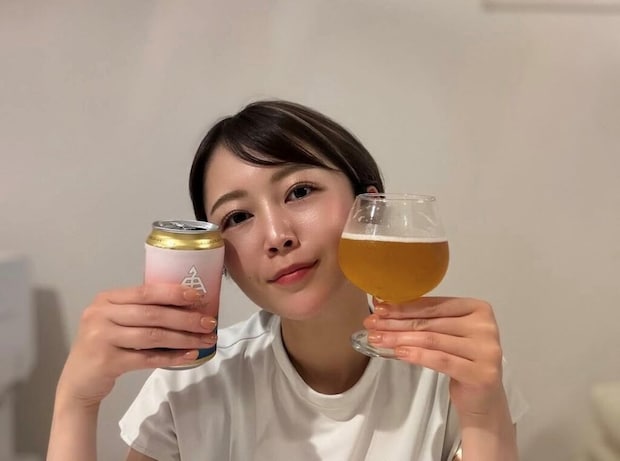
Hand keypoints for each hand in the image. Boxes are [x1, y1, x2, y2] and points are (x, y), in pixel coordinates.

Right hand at [56, 284, 217, 407]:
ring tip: (205, 340)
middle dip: (185, 318)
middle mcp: (101, 315)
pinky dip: (171, 357)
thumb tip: (188, 306)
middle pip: (152, 314)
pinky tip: (189, 356)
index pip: (145, 291)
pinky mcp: (107, 362)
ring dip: (183, 338)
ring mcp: (101, 338)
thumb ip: (141, 311)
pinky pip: (147, 358)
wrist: (78, 382)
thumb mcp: (116, 321)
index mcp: (107, 299)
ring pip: (152, 336)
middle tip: (209, 322)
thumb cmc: (105, 345)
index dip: (174, 293)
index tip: (199, 297)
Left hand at [364, 297, 504, 418]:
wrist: (482, 398)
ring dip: (400, 339)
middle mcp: (485, 326)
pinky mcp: (481, 373)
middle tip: (372, 324)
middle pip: (430, 323)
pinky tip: (397, 353)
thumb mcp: (446, 334)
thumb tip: (385, 307)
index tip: (379, 309)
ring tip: (377, 339)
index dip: (404, 307)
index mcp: (478, 308)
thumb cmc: (461, 359)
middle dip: (396, 323)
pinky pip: (440, 360)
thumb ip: (426, 320)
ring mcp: (486, 350)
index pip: (434, 305)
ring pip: (432, 340)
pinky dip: (416, 355)